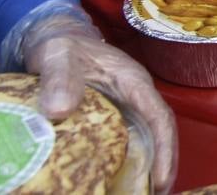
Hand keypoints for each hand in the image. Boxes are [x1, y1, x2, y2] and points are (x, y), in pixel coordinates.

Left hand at [2, 2, 177, 193]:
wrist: (51, 37)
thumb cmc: (60, 45)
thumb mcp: (58, 56)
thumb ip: (59, 78)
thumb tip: (58, 111)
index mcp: (132, 82)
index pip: (159, 117)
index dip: (164, 149)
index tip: (161, 180)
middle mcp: (135, 98)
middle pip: (159, 134)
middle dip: (161, 166)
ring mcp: (124, 108)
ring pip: (145, 140)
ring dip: (146, 168)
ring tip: (140, 194)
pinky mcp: (109, 117)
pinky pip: (125, 143)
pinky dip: (126, 164)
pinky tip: (115, 183)